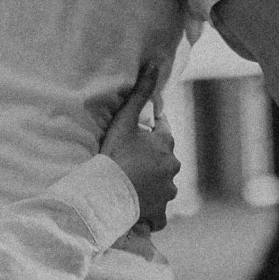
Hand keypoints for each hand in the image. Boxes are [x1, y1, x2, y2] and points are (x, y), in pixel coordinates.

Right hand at [102, 63, 179, 229]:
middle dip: (150, 162)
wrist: (106, 194)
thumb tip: (154, 64)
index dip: (150, 133)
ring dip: (151, 187)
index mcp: (166, 146)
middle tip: (128, 164)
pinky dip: (150, 214)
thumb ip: (139, 93)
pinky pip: (158, 215)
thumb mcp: (124, 121)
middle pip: (163, 161)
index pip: (163, 132)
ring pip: (162, 187)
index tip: (137, 137)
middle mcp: (172, 169)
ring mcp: (167, 193)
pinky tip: (137, 211)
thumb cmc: (115, 156)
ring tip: (129, 188)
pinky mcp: (159, 213)